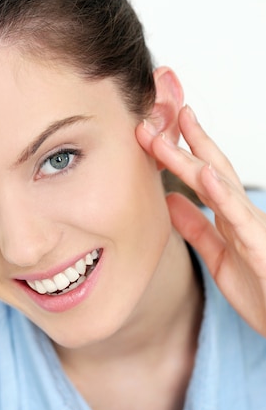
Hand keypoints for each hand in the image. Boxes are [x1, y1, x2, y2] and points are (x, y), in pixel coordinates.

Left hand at [136, 105, 265, 336]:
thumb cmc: (260, 289)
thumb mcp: (218, 255)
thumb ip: (197, 227)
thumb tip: (171, 200)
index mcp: (229, 216)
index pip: (203, 175)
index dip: (181, 150)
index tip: (156, 128)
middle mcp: (241, 214)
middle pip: (210, 169)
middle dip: (183, 141)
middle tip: (153, 119)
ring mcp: (251, 225)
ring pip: (220, 184)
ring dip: (193, 157)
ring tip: (170, 134)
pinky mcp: (259, 243)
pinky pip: (238, 215)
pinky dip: (221, 192)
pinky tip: (204, 172)